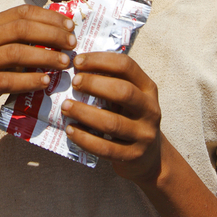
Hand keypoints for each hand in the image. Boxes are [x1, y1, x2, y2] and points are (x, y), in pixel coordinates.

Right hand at [0, 4, 77, 133]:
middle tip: (72, 44)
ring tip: (66, 63)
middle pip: (21, 29)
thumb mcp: (1, 52)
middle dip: (51, 34)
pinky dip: (30, 80)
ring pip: (16, 53)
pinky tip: (47, 81)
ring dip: (45, 57)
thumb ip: (23, 41)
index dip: (49, 17)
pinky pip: (8, 80)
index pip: (22, 12)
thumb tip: (63, 31)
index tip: (71, 26)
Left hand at [60, 52, 163, 184]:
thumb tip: (74, 66)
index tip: (76, 61)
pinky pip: (105, 148)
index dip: (100, 60)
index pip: (126, 66)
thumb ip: (110, 82)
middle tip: (73, 82)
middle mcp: (150, 109)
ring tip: (65, 107)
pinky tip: (70, 130)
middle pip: (123, 92)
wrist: (149, 156)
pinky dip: (85, 139)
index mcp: (148, 88)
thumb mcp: (129, 97)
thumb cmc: (129, 117)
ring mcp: (144, 135)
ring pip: (112, 123)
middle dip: (94, 84)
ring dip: (84, 113)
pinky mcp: (133, 156)